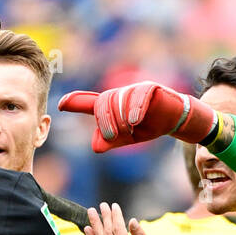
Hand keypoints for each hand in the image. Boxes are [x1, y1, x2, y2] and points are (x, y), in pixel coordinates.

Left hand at [59, 82, 220, 153]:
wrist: (174, 119)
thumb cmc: (150, 126)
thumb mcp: (128, 138)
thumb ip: (111, 141)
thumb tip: (95, 146)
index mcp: (112, 105)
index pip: (90, 103)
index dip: (75, 102)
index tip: (61, 105)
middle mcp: (120, 94)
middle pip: (103, 104)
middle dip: (104, 122)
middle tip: (111, 136)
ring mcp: (134, 89)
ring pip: (119, 101)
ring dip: (121, 119)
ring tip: (129, 130)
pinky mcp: (149, 88)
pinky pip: (138, 96)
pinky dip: (135, 109)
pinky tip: (135, 120)